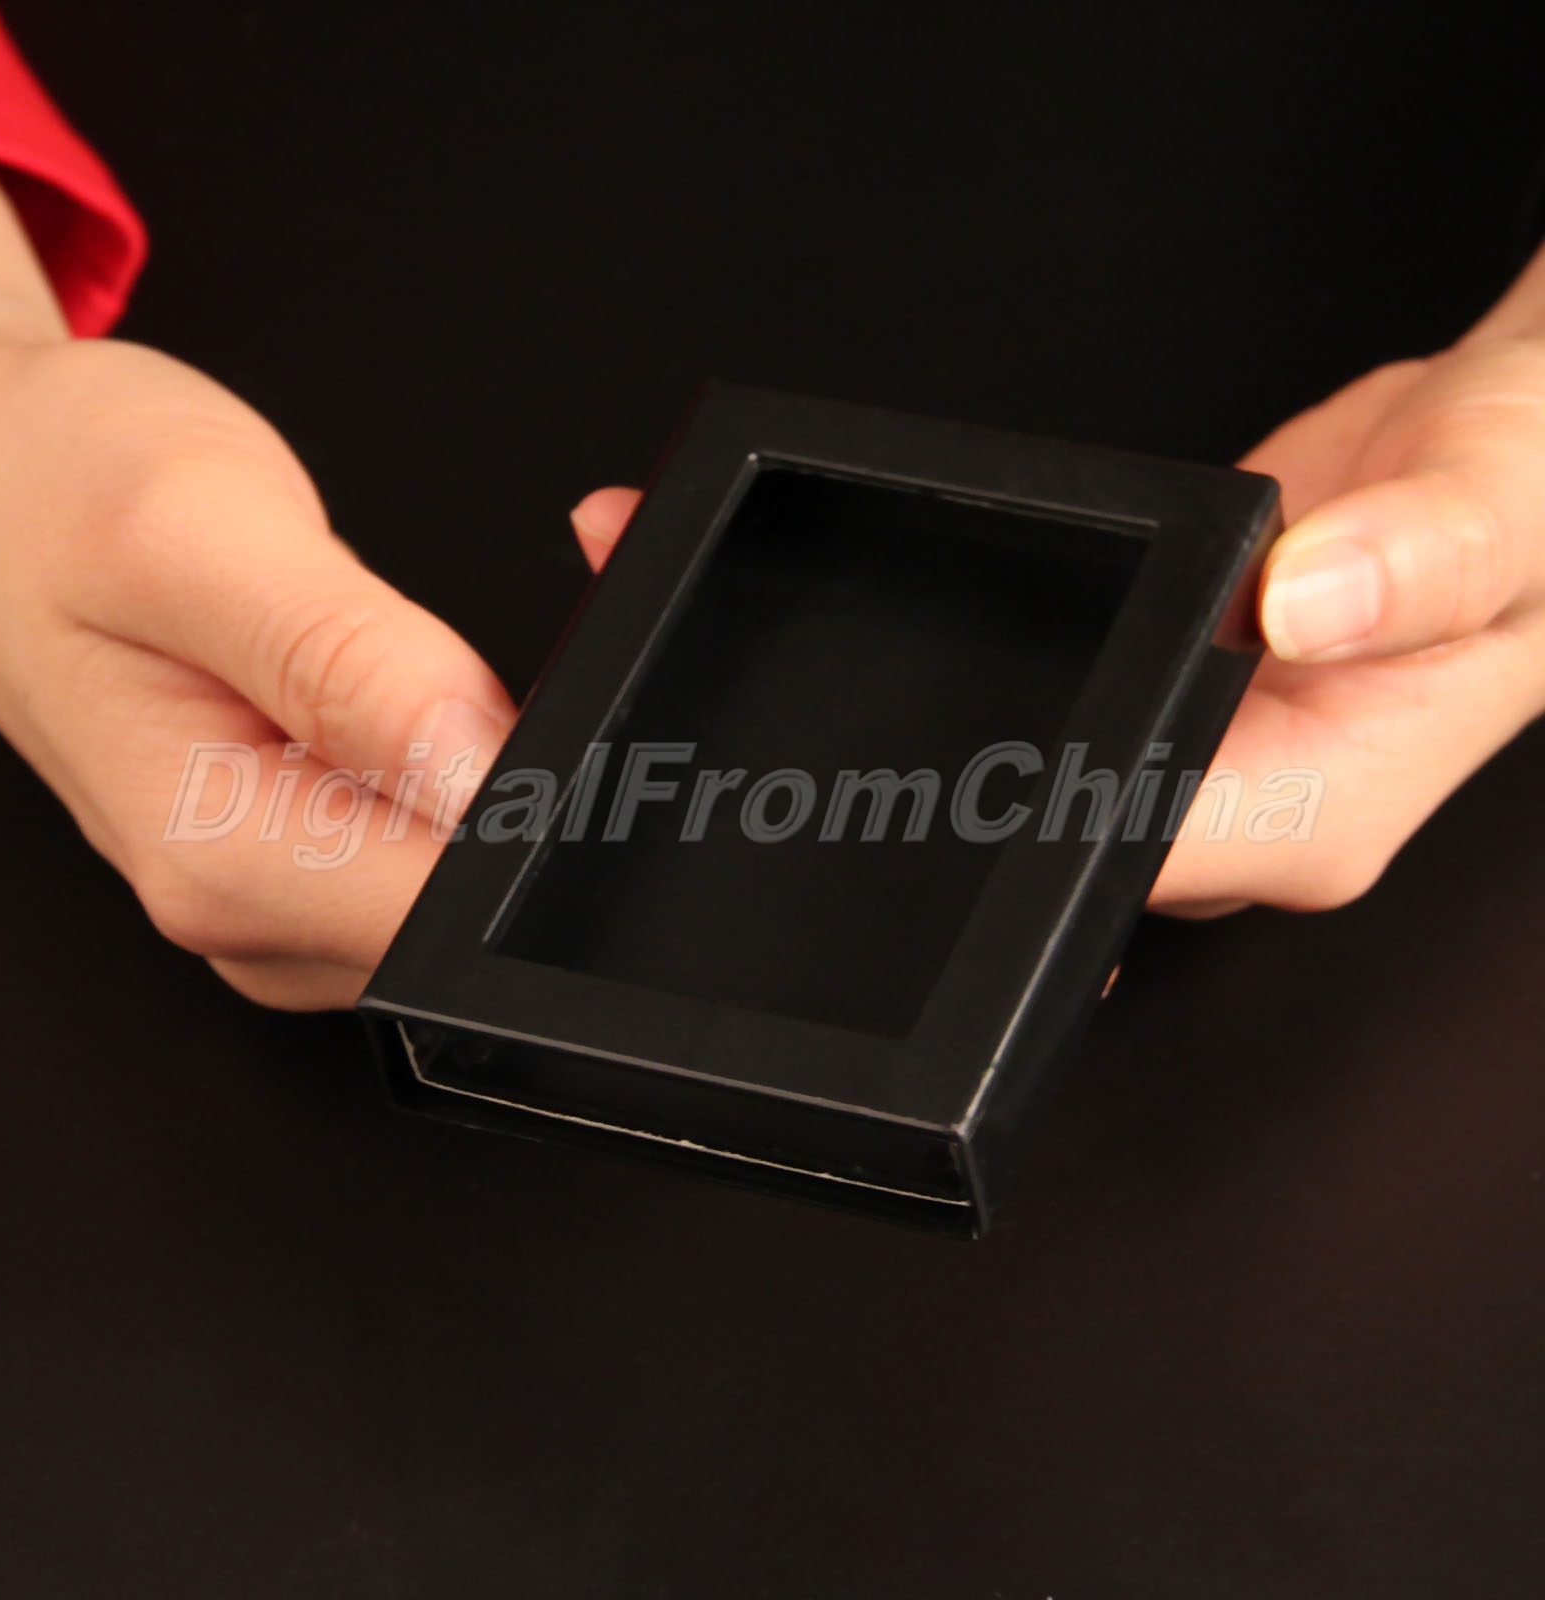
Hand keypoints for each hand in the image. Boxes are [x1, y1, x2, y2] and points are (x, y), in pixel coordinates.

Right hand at [0, 156, 515, 1007]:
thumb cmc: (57, 501)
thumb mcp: (199, 535)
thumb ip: (349, 664)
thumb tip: (483, 770)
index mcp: (223, 858)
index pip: (461, 902)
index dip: (556, 802)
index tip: (575, 689)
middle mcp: (260, 912)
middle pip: (490, 898)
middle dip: (563, 770)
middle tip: (559, 627)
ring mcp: (292, 901)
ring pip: (483, 874)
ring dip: (528, 755)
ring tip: (464, 640)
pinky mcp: (318, 866)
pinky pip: (450, 843)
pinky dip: (492, 762)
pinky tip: (463, 685)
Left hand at [571, 241, 1544, 918]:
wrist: (1521, 466)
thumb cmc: (1536, 503)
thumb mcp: (1511, 503)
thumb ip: (1426, 556)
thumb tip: (1307, 602)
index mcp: (1301, 810)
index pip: (1104, 851)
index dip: (973, 824)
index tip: (850, 790)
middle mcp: (1222, 813)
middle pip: (1012, 837)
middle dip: (864, 801)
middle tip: (711, 751)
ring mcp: (1172, 767)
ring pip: (989, 768)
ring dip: (858, 718)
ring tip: (682, 631)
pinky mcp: (1137, 707)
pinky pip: (1014, 701)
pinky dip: (923, 659)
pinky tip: (821, 598)